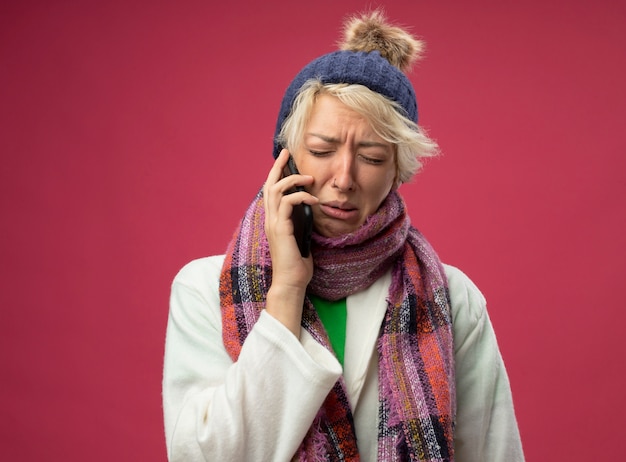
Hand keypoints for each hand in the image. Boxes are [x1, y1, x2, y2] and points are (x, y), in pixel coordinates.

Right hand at [263, 149, 317, 336]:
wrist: (291, 282)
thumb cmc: (297, 263)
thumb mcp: (301, 237)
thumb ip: (301, 223)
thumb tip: (310, 210)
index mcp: (274, 220)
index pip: (271, 192)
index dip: (276, 174)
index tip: (285, 160)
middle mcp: (270, 219)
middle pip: (269, 185)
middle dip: (278, 166)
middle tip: (287, 153)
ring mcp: (274, 223)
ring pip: (276, 190)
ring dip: (293, 180)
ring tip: (309, 178)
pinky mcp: (281, 228)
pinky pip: (287, 203)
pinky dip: (301, 196)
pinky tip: (313, 199)